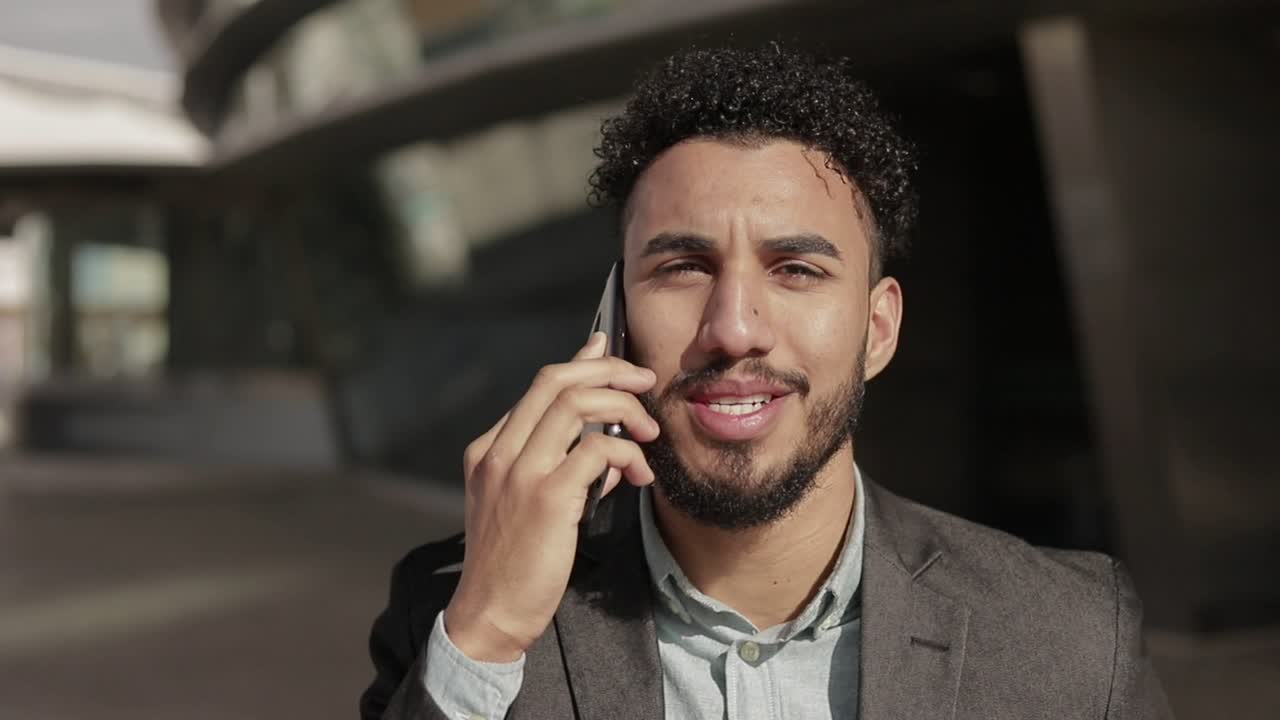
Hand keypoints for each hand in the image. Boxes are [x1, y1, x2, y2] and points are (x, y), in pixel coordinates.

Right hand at [443, 332, 659, 661]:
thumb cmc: (513, 564)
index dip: (583, 365)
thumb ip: (554, 465)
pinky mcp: (547, 497)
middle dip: (610, 371)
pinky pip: (599, 449)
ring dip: (625, 407)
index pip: (539, 386)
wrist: (489, 614)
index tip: (613, 358)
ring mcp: (520, 472)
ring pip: (577, 404)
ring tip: (649, 431)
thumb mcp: (522, 502)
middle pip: (556, 381)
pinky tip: (639, 475)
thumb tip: (604, 438)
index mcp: (488, 449)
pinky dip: (628, 453)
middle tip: (645, 380)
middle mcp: (499, 452)